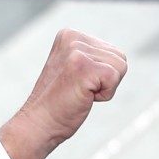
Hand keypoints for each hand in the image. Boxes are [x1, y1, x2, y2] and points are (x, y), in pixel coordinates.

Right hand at [0, 28, 126, 158]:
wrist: (38, 124)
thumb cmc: (58, 102)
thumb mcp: (72, 68)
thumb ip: (91, 55)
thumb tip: (117, 56)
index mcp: (68, 34)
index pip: (111, 49)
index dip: (100, 73)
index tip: (75, 82)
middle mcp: (72, 38)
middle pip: (119, 56)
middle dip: (105, 79)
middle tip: (78, 89)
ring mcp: (76, 51)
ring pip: (120, 67)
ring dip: (104, 87)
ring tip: (80, 92)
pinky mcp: (84, 67)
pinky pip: (115, 78)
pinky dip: (105, 95)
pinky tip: (84, 97)